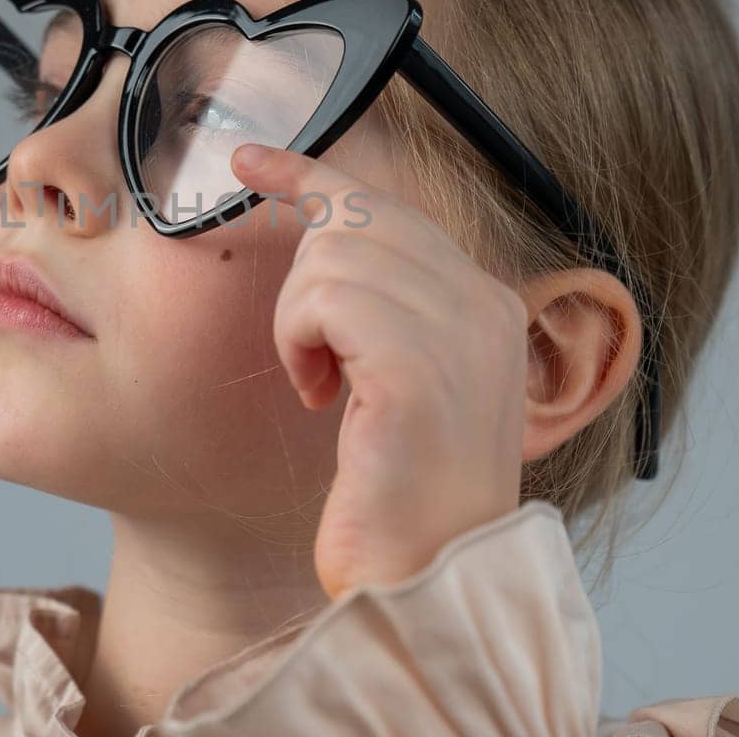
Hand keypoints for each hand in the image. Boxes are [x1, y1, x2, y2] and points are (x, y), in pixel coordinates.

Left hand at [229, 143, 528, 601]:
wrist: (422, 580)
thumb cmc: (398, 495)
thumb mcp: (396, 382)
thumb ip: (380, 310)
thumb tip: (322, 235)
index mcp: (488, 305)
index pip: (390, 208)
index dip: (312, 176)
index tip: (250, 158)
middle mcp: (485, 306)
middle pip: (355, 223)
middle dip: (303, 282)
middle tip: (313, 358)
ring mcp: (459, 333)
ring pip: (330, 258)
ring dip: (298, 324)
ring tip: (323, 387)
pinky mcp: (418, 369)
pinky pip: (324, 300)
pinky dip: (300, 342)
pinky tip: (321, 396)